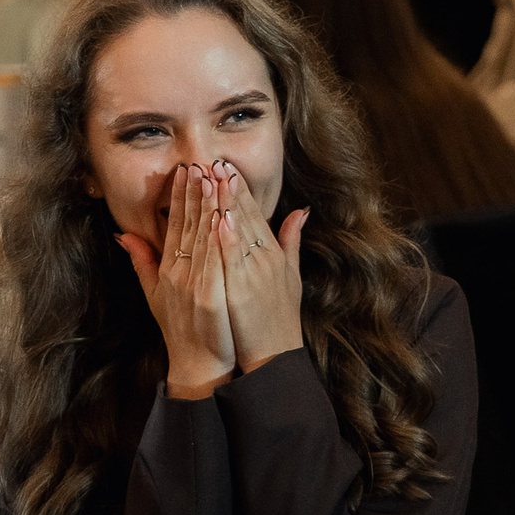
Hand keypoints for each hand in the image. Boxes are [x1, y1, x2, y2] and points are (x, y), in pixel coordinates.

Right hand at [117, 163, 235, 396]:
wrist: (197, 363)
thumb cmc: (181, 328)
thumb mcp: (155, 293)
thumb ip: (142, 262)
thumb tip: (124, 234)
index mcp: (168, 268)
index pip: (174, 225)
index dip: (179, 197)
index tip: (186, 170)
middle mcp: (178, 272)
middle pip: (187, 225)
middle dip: (193, 192)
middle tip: (199, 162)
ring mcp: (193, 284)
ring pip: (201, 238)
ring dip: (207, 207)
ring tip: (213, 179)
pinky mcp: (209, 297)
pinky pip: (215, 263)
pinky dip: (218, 240)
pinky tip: (224, 218)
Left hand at [212, 160, 305, 370]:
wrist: (275, 354)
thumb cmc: (278, 318)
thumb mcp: (291, 276)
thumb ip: (292, 242)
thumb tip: (301, 212)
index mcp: (273, 254)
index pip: (255, 214)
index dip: (240, 190)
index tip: (226, 167)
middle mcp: (266, 258)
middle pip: (246, 216)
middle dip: (230, 188)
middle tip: (215, 160)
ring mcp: (255, 273)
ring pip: (239, 231)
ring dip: (226, 203)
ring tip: (213, 178)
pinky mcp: (244, 289)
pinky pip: (234, 259)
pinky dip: (228, 237)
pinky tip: (219, 218)